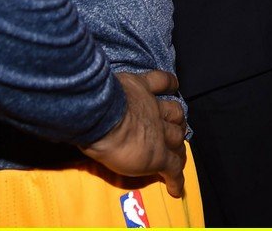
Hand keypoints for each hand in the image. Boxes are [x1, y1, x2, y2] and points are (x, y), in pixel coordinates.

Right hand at [80, 70, 186, 194]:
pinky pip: (173, 168)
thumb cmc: (95, 102)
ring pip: (178, 138)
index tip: (174, 86)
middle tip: (175, 129)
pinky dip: (176, 179)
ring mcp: (159, 132)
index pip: (162, 83)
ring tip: (178, 155)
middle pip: (175, 114)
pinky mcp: (159, 155)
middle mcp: (153, 108)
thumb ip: (106, 92)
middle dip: (177, 120)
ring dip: (179, 147)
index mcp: (139, 88)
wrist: (103, 120)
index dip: (170, 85)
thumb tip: (92, 93)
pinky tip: (177, 188)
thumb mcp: (101, 89)